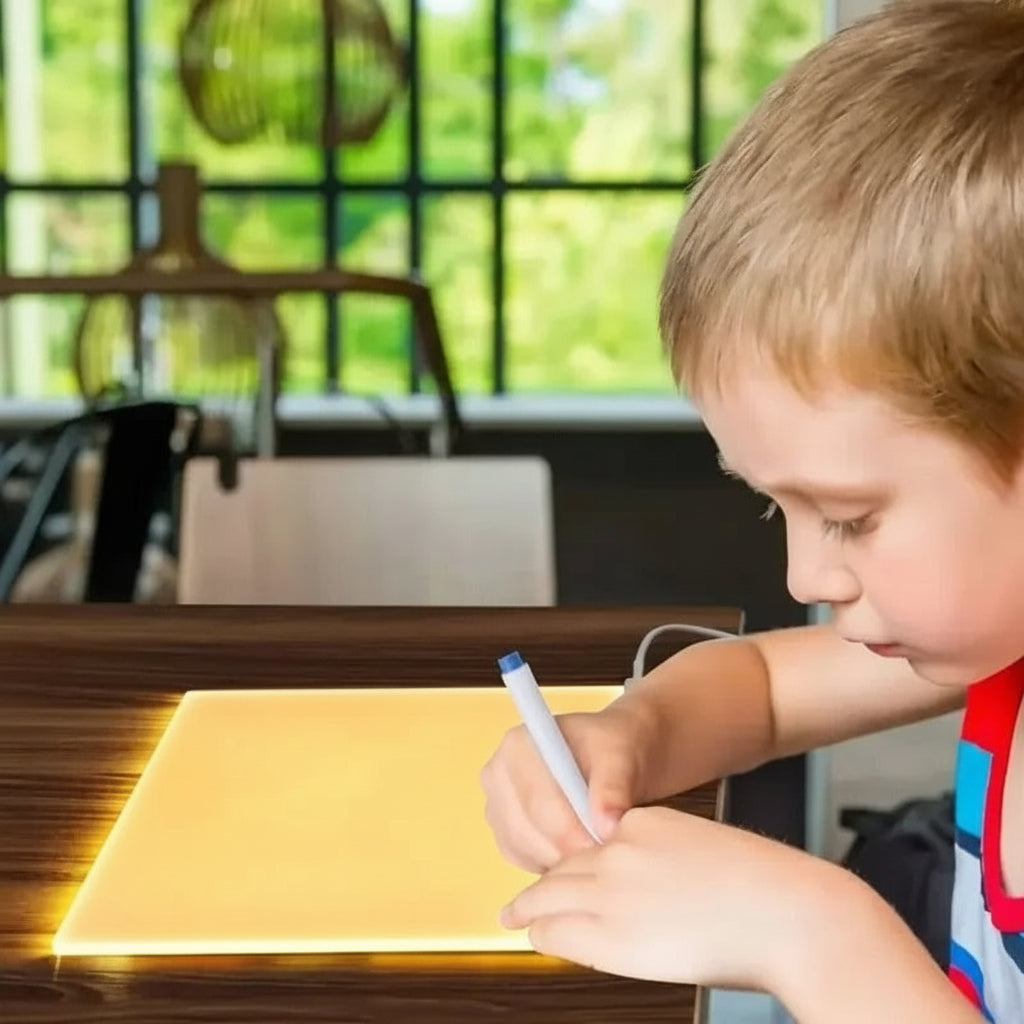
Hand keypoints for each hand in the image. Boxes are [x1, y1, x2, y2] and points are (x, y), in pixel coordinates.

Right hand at [480, 701, 660, 872]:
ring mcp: (498, 806)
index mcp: (519, 746)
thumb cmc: (616, 749)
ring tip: (599, 848)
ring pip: (525, 852)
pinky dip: (554, 864)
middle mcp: (498, 774)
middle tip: (606, 854)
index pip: (536, 803)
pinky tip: (582, 849)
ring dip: (563, 860)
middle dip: (569, 849)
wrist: (616, 759)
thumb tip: (604, 827)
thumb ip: (614, 788)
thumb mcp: (622, 756)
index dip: (571, 832)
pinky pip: (526, 862)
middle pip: (525, 832)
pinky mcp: (505, 833)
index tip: (604, 846)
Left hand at [498, 804, 828, 992]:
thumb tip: (651, 891)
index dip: (573, 861)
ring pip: (550, 895)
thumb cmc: (765, 887)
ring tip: (513, 916)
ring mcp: (611, 891)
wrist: (787, 913)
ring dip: (529, 907)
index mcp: (644, 822)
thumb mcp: (703, 851)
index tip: (563, 871)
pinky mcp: (611, 933)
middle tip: (522, 899)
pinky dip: (542, 931)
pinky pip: (559, 929)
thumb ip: (665, 861)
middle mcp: (619, 850)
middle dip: (542, 884)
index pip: (590, 842)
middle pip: (562, 866)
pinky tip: (534, 934)